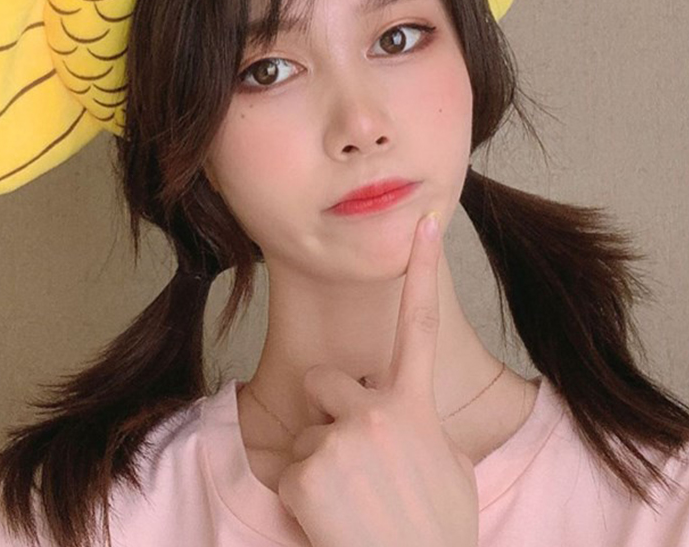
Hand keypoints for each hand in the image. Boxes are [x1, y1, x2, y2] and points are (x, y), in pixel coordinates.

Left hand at [276, 211, 478, 546]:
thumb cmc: (435, 529)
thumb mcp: (448, 466)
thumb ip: (419, 424)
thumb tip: (400, 412)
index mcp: (414, 406)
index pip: (418, 325)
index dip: (422, 271)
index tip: (423, 222)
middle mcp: (375, 412)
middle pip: (324, 380)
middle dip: (331, 411)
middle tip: (356, 461)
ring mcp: (338, 441)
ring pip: (306, 430)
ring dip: (320, 460)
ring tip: (350, 499)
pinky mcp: (304, 473)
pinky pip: (290, 468)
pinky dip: (304, 494)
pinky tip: (331, 518)